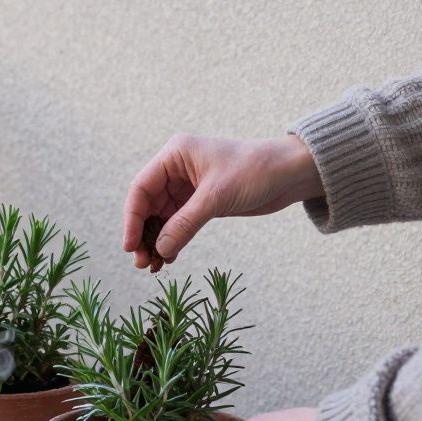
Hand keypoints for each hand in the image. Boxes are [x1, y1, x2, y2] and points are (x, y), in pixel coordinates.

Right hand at [122, 134, 321, 266]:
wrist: (291, 172)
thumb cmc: (256, 171)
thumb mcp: (216, 197)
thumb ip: (185, 224)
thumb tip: (160, 250)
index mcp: (175, 155)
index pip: (141, 188)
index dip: (132, 218)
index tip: (130, 245)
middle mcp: (177, 169)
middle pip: (148, 205)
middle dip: (144, 234)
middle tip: (141, 263)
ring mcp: (188, 187)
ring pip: (162, 217)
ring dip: (157, 241)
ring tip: (153, 266)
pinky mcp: (201, 202)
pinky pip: (178, 223)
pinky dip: (172, 240)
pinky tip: (169, 258)